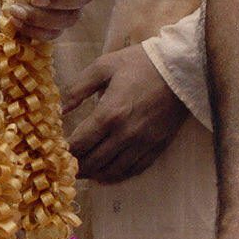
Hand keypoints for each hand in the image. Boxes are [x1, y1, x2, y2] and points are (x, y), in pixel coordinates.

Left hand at [63, 42, 186, 183]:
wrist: (182, 68)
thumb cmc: (140, 63)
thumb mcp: (103, 66)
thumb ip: (77, 88)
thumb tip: (59, 110)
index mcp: (109, 113)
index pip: (80, 143)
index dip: (65, 152)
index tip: (56, 152)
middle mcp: (125, 134)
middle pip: (94, 161)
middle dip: (77, 167)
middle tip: (66, 166)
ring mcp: (143, 143)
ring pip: (113, 170)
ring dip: (95, 174)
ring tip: (84, 173)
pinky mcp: (158, 146)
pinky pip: (135, 169)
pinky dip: (118, 176)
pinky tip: (107, 175)